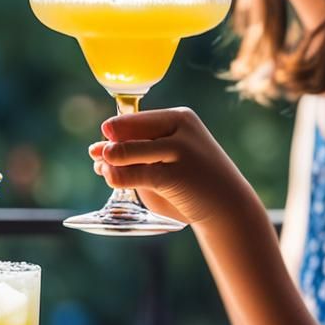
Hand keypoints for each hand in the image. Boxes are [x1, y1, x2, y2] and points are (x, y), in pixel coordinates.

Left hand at [88, 107, 250, 227]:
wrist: (228, 206)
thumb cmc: (193, 180)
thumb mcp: (169, 159)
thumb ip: (138, 153)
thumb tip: (97, 152)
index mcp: (181, 117)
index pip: (136, 118)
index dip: (114, 129)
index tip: (104, 140)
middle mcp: (180, 129)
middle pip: (127, 132)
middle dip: (108, 145)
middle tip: (96, 155)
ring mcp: (178, 151)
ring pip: (125, 151)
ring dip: (108, 161)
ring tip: (102, 168)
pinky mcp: (173, 176)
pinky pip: (132, 174)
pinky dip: (117, 177)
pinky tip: (110, 178)